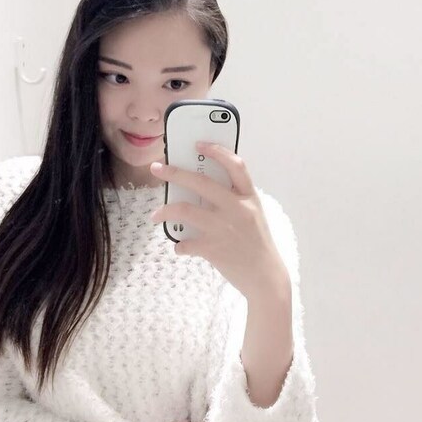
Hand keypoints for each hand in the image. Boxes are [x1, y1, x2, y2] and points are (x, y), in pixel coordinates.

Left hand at [149, 142, 288, 300]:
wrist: (266, 278)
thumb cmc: (257, 245)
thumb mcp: (253, 216)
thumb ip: (234, 201)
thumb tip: (201, 190)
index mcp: (249, 197)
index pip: (235, 165)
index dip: (216, 150)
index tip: (198, 144)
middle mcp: (237, 209)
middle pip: (200, 182)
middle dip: (174, 173)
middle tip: (157, 169)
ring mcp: (224, 228)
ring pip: (184, 210)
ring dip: (165, 211)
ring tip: (156, 215)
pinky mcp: (214, 249)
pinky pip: (186, 243)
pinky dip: (179, 246)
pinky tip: (180, 248)